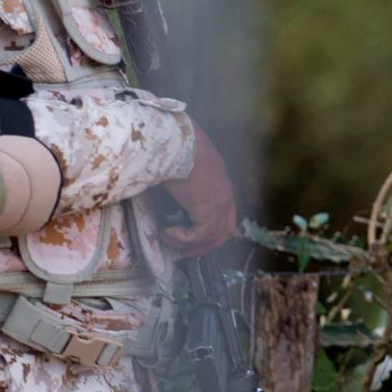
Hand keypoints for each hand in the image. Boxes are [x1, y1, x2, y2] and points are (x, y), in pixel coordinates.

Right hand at [160, 119, 236, 256]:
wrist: (175, 141)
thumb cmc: (173, 149)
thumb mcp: (180, 169)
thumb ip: (182, 186)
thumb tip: (166, 202)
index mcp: (220, 182)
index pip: (225, 214)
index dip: (210, 230)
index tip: (190, 238)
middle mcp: (225, 193)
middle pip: (225, 230)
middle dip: (204, 245)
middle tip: (181, 251)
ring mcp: (221, 202)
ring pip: (213, 237)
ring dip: (190, 245)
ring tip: (167, 239)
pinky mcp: (211, 209)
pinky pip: (200, 235)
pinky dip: (183, 239)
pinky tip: (166, 232)